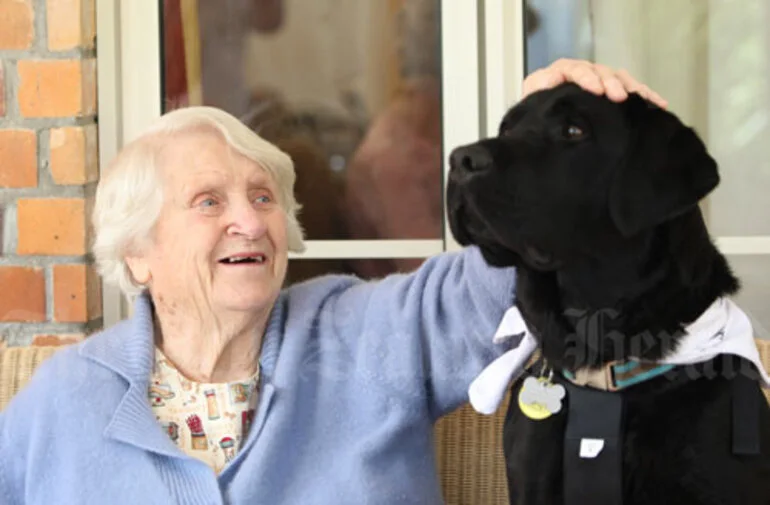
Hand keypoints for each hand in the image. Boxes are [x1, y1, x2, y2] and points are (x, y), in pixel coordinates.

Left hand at [522, 59, 667, 107]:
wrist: (542, 125)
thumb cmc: (538, 111)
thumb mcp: (533, 100)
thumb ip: (538, 89)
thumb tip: (548, 80)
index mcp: (562, 72)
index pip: (576, 69)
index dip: (587, 78)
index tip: (596, 89)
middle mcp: (584, 72)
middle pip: (601, 72)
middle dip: (612, 83)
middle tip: (619, 96)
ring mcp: (600, 80)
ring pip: (619, 79)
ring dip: (632, 89)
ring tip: (644, 99)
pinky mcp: (612, 90)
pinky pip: (630, 90)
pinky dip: (644, 97)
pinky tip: (658, 104)